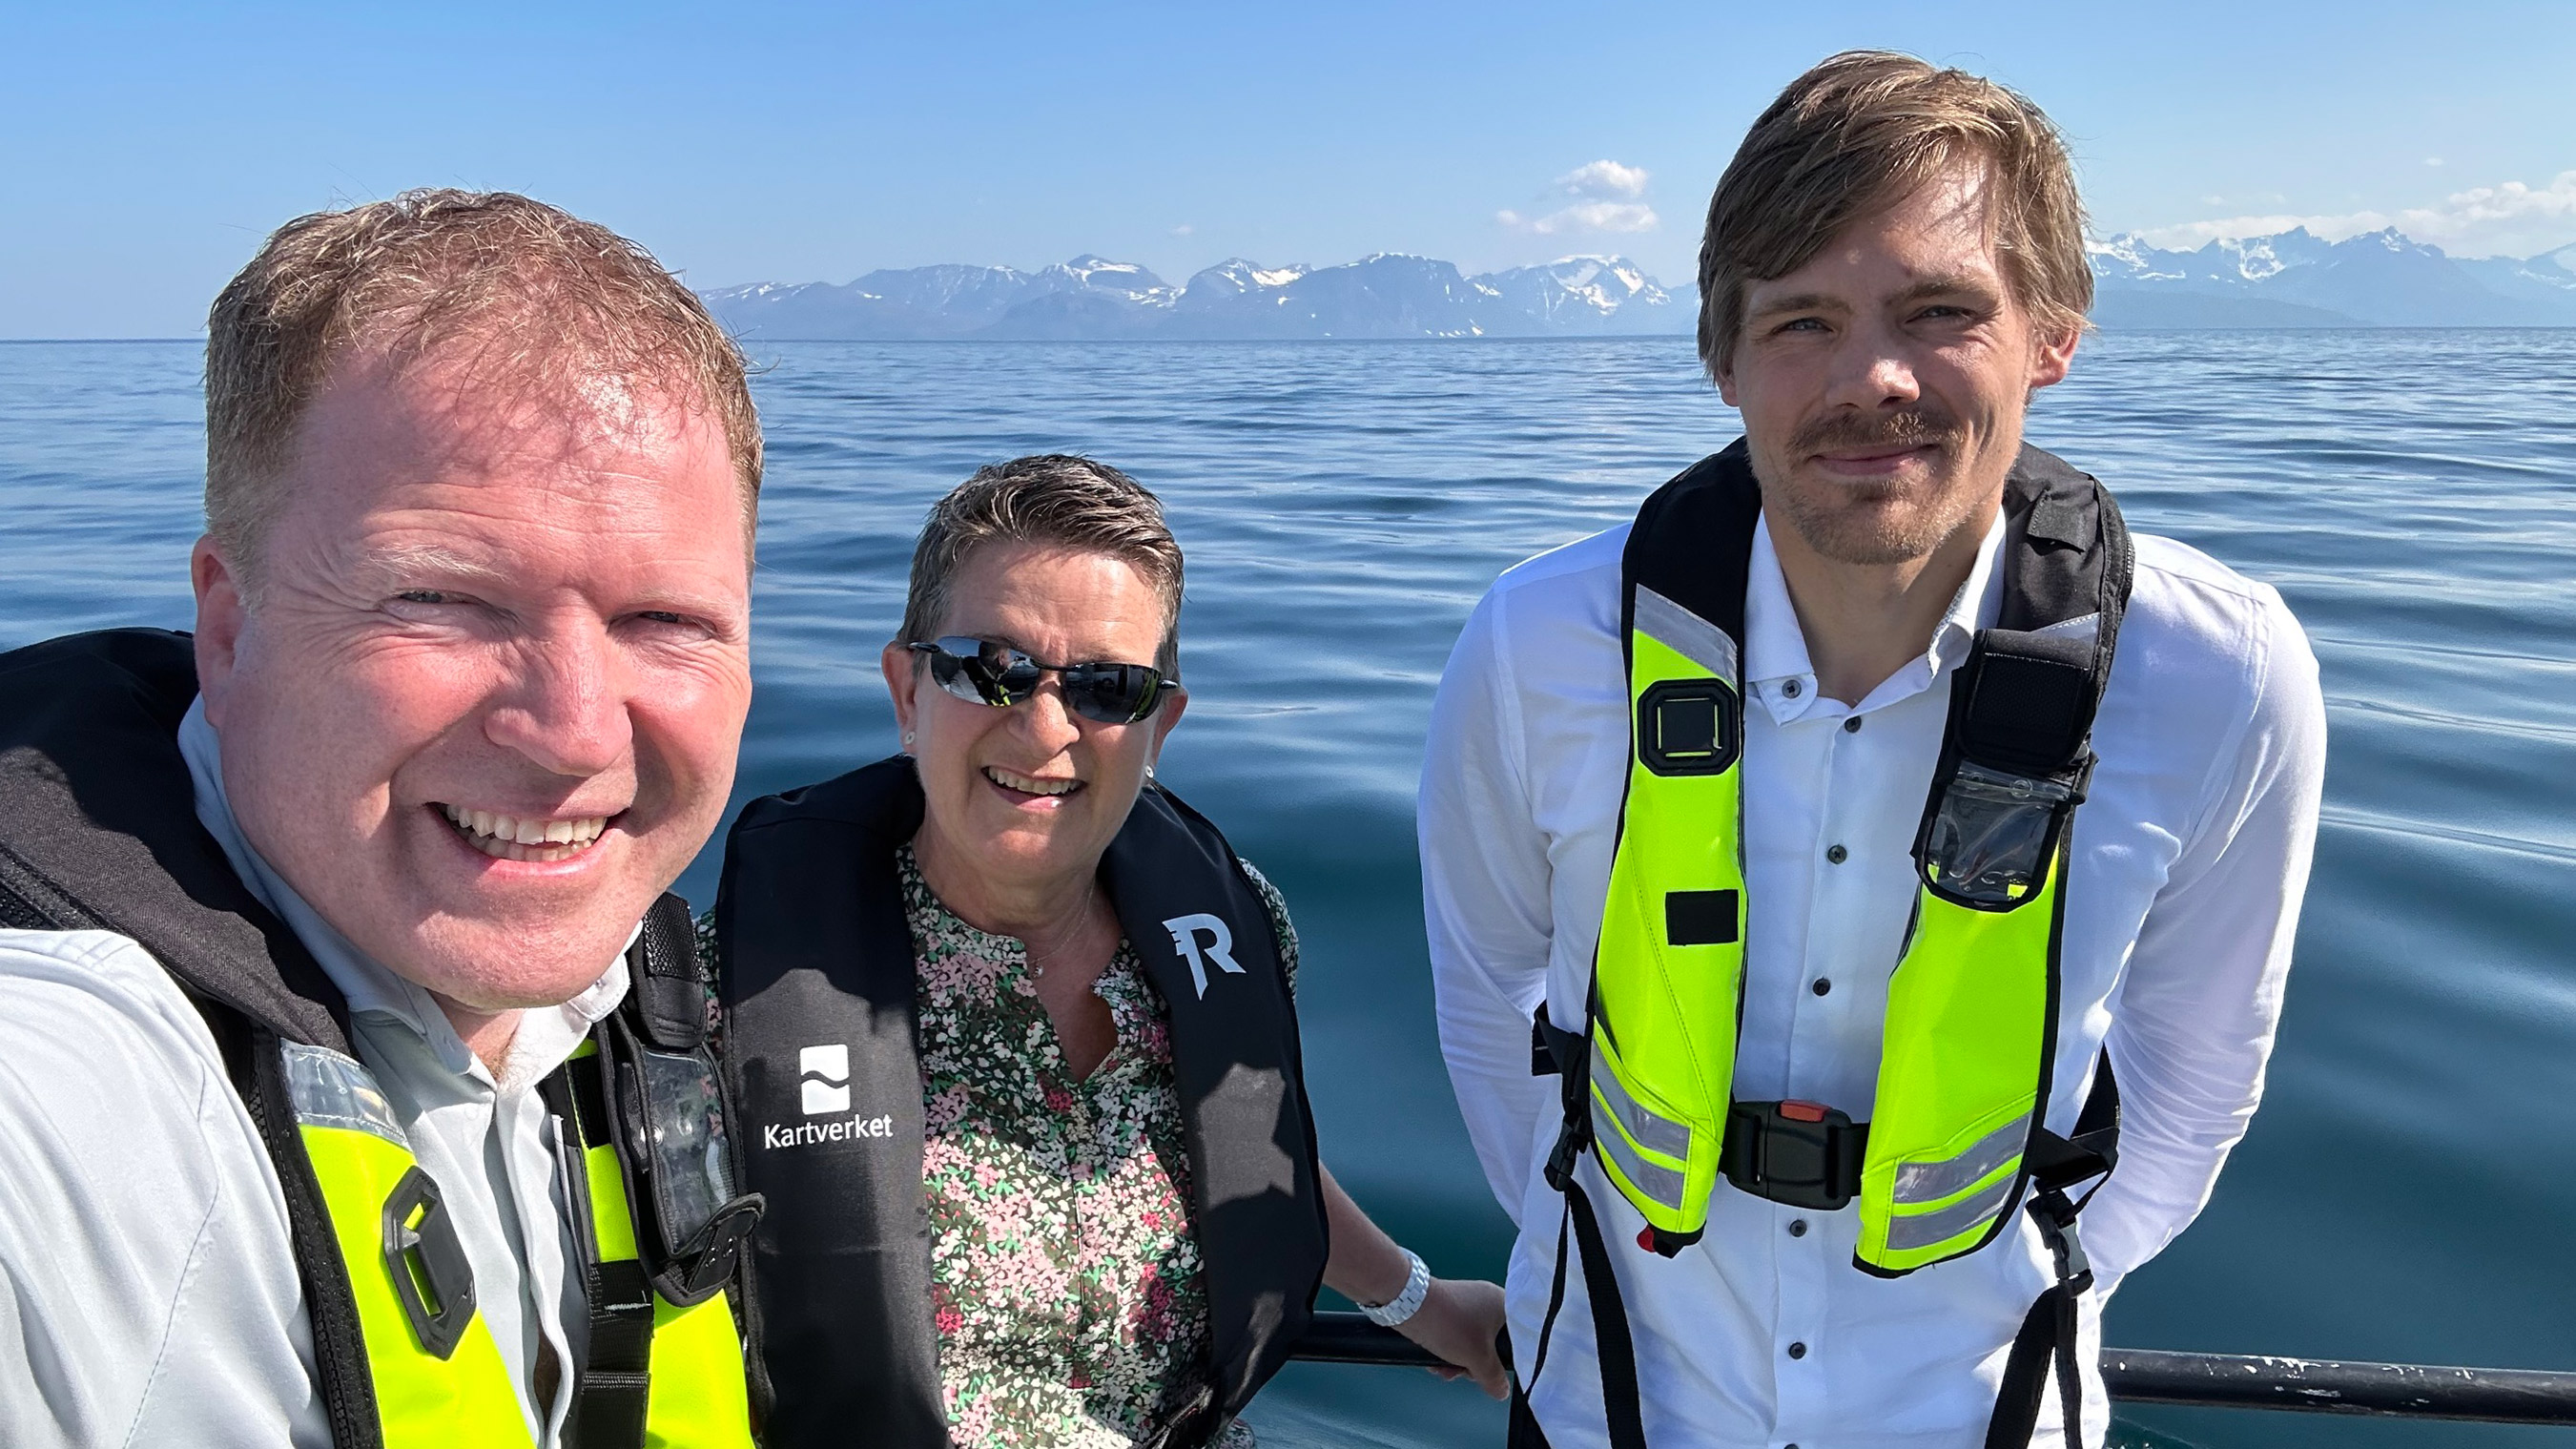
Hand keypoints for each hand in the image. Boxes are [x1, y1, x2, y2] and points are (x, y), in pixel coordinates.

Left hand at [1395, 1276, 1508, 1398]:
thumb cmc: (1449, 1324)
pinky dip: (1443, 1350)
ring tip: (1442, 1367)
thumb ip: (1494, 1378)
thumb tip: (1501, 1391)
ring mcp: (1463, 1302)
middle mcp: (1485, 1299)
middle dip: (1472, 1364)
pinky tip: (1432, 1360)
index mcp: (1502, 1304)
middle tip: (1462, 1370)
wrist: (1407, 1305)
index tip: (1491, 1370)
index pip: (1515, 1337)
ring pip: (1467, 1342)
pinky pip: (1451, 1335)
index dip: (1503, 1359)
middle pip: (1489, 1344)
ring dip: (1455, 1361)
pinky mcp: (1444, 1307)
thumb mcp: (1478, 1359)